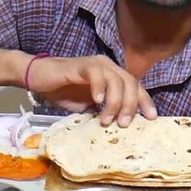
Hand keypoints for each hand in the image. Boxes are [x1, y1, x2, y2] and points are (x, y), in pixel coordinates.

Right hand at [25, 55, 157, 126]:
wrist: (38, 78)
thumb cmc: (63, 92)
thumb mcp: (89, 106)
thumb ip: (104, 110)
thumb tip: (120, 125)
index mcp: (113, 76)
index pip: (136, 87)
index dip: (145, 101)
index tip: (151, 118)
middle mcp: (108, 67)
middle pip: (130, 83)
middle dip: (131, 105)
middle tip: (124, 123)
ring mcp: (95, 64)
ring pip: (116, 79)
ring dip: (115, 102)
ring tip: (107, 118)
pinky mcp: (80, 65)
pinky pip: (96, 74)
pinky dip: (99, 88)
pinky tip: (96, 101)